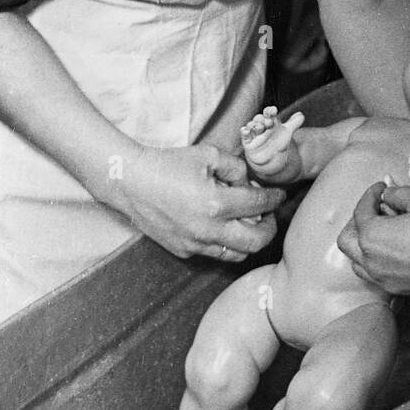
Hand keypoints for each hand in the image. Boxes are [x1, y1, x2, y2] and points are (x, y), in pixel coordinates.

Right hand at [110, 142, 284, 261]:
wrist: (130, 182)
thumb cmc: (168, 164)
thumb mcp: (208, 154)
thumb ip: (237, 168)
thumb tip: (251, 184)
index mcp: (216, 203)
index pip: (259, 205)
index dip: (274, 199)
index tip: (279, 195)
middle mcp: (207, 230)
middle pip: (256, 242)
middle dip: (270, 228)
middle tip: (270, 215)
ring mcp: (194, 244)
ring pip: (236, 254)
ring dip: (249, 240)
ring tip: (249, 222)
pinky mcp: (183, 250)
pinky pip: (214, 252)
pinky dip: (225, 242)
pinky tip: (223, 225)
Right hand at [240, 107, 304, 180]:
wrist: (271, 160)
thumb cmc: (279, 143)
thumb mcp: (287, 133)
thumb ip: (294, 123)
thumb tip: (301, 115)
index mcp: (270, 121)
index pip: (269, 113)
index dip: (270, 111)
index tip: (273, 110)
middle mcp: (261, 126)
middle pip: (260, 119)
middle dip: (263, 119)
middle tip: (268, 121)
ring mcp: (254, 134)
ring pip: (252, 126)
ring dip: (254, 124)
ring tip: (259, 126)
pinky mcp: (248, 142)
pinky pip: (244, 136)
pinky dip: (244, 132)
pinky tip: (246, 130)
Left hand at [337, 181, 409, 301]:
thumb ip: (399, 194)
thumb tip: (388, 194)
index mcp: (372, 236)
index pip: (360, 211)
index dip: (370, 194)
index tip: (381, 187)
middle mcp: (371, 262)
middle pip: (347, 240)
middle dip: (357, 221)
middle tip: (375, 208)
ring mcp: (384, 280)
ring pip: (358, 262)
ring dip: (364, 244)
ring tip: (384, 229)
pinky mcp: (399, 291)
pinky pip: (376, 275)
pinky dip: (378, 260)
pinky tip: (396, 249)